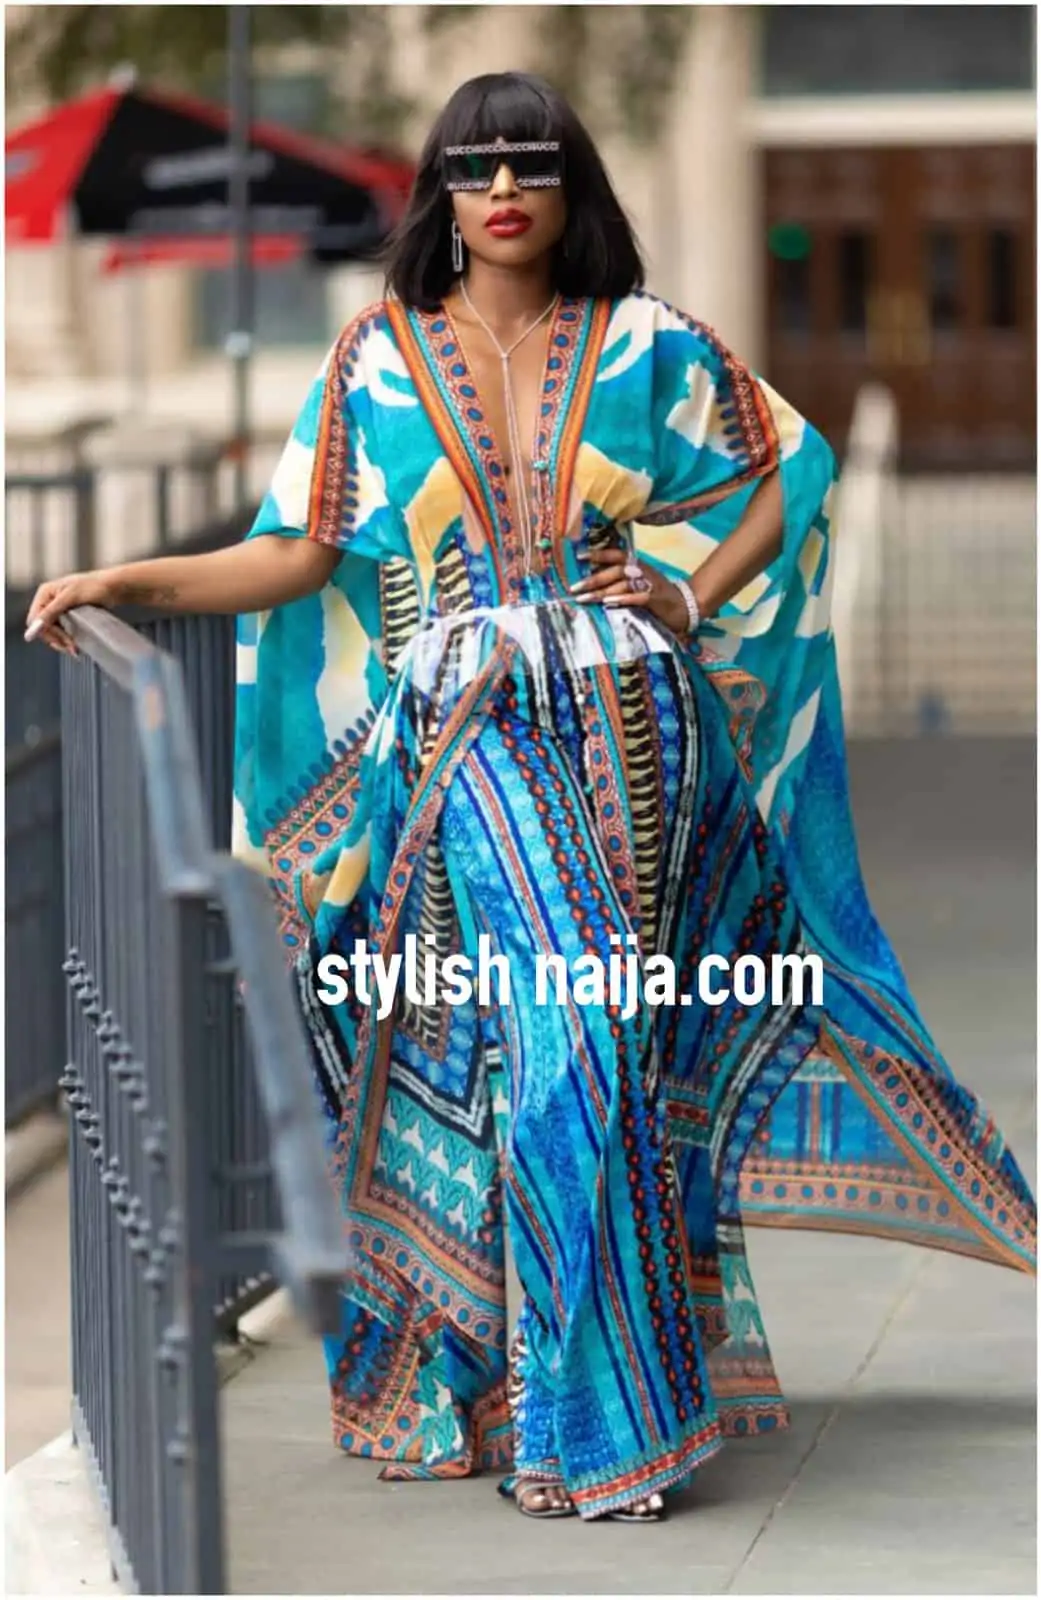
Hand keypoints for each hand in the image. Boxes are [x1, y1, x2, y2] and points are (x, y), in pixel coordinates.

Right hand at [24, 571, 116, 654]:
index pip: (35, 618)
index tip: (59, 641)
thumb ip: (52, 611)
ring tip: (75, 649)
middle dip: (56, 638)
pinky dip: (67, 639)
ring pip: (51, 631)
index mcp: (45, 593)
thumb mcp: (71, 597)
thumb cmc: (94, 586)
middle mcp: (48, 601)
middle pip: (42, 627)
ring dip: (62, 641)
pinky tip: (75, 644)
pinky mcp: (67, 616)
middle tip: (71, 648)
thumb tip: (36, 624)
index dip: (43, 631)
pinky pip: (61, 631)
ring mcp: (57, 609)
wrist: (114, 587)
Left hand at [570, 547, 691, 635]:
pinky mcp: (655, 599)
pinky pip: (637, 597)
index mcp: (637, 564)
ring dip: (601, 592)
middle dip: (593, 579)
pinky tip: (609, 603)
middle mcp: (642, 571)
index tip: (578, 556)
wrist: (685, 606)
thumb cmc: (657, 594)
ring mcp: (649, 584)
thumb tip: (592, 580)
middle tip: (574, 587)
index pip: (616, 554)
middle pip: (614, 571)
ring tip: (584, 599)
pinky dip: (623, 599)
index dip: (598, 554)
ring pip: (622, 585)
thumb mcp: (639, 581)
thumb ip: (619, 579)